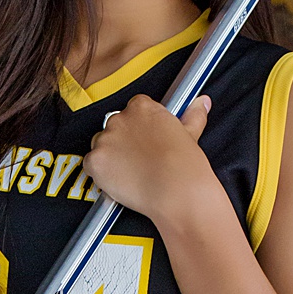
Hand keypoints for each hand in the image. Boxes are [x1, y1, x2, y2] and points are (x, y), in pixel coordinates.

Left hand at [82, 94, 215, 224]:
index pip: (133, 110)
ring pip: (101, 145)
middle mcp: (120, 119)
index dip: (140, 128)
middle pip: (114, 127)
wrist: (176, 191)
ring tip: (131, 173)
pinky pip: (91, 165)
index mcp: (142, 107)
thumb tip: (201, 102)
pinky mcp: (95, 161)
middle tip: (139, 160)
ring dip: (111, 156)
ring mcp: (105, 140)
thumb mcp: (190, 134)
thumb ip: (192, 115)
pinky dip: (100, 174)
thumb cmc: (184, 165)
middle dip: (123, 142)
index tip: (147, 141)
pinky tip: (120, 181)